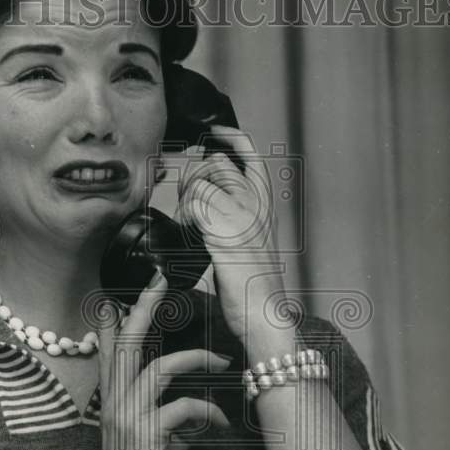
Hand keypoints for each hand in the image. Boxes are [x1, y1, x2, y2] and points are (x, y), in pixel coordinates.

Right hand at [93, 273, 230, 449]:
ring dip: (194, 360)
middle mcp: (116, 404)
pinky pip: (180, 408)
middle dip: (145, 308)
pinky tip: (219, 420)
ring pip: (155, 368)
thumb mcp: (152, 443)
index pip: (111, 350)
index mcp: (114, 401)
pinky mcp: (147, 440)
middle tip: (159, 281)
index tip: (128, 290)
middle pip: (128, 343)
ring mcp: (128, 420)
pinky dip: (206, 410)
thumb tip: (194, 406)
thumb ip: (166, 418)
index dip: (118, 318)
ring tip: (223, 364)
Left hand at [176, 126, 292, 359]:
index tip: (215, 133)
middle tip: (187, 204)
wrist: (264, 316)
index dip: (232, 137)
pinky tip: (188, 234)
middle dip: (193, 176)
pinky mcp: (226, 230)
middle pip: (216, 163)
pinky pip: (195, 202)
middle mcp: (257, 204)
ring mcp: (242, 215)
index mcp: (265, 207)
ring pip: (202, 179)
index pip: (252, 156)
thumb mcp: (249, 248)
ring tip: (188, 224)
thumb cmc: (253, 290)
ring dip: (185, 197)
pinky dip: (185, 214)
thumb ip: (234, 224)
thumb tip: (205, 209)